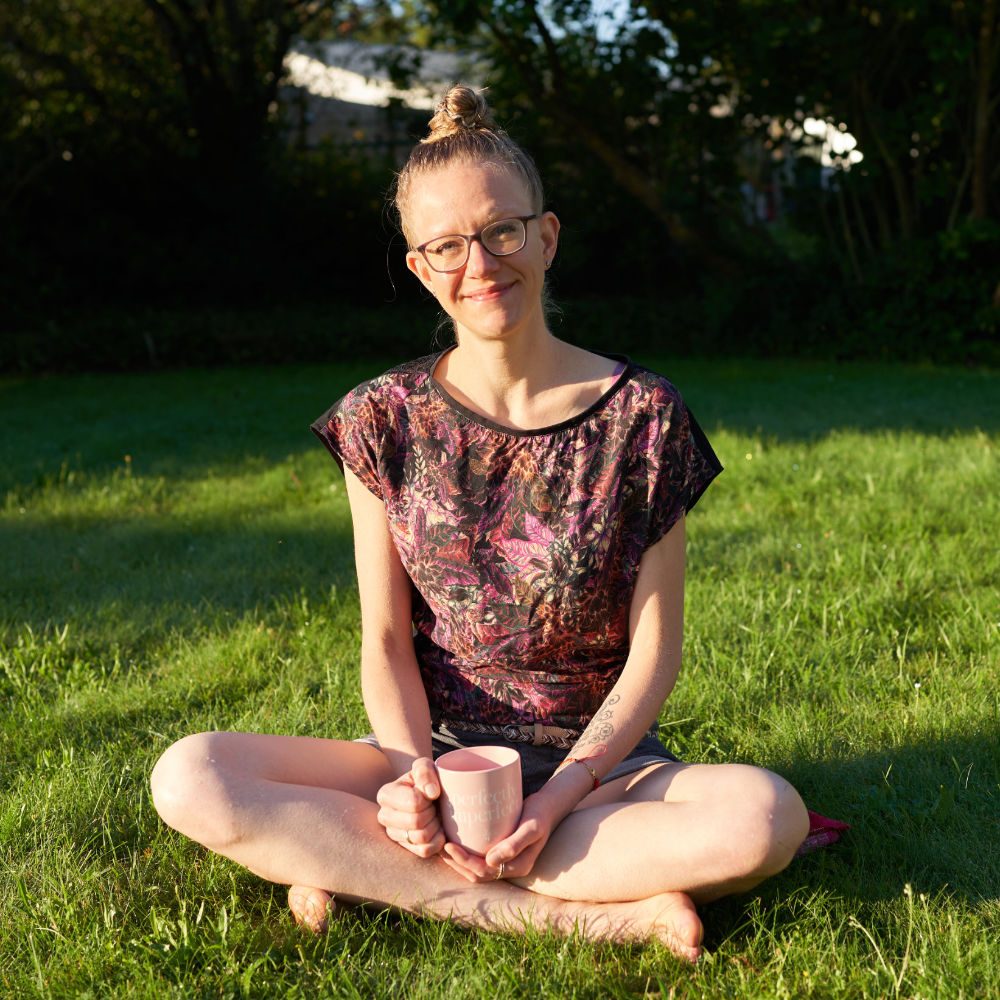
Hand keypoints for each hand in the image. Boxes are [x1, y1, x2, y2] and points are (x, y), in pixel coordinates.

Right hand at [375, 757, 445, 857]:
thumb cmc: (425, 779)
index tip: (431, 793)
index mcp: (386, 794)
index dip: (428, 799)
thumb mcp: (424, 766)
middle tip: (434, 806)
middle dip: (432, 813)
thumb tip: (431, 793)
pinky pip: (424, 851)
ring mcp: (393, 834)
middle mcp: (384, 816)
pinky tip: (438, 830)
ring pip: (421, 838)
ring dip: (435, 827)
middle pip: (416, 822)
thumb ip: (424, 771)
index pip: (414, 803)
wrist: (427, 793)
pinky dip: (437, 841)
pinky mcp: (405, 847)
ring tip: (435, 816)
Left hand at [440, 792, 557, 882]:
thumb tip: (491, 862)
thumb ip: (515, 844)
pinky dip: (465, 853)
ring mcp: (506, 860)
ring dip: (458, 861)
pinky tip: (455, 840)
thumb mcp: (532, 827)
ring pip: (477, 869)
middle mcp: (510, 867)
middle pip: (477, 874)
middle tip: (440, 845)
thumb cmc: (540, 813)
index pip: (484, 872)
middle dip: (456, 863)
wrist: (549, 805)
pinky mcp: (501, 850)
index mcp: (518, 866)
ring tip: (442, 845)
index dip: (464, 862)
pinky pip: (480, 857)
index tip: (448, 845)